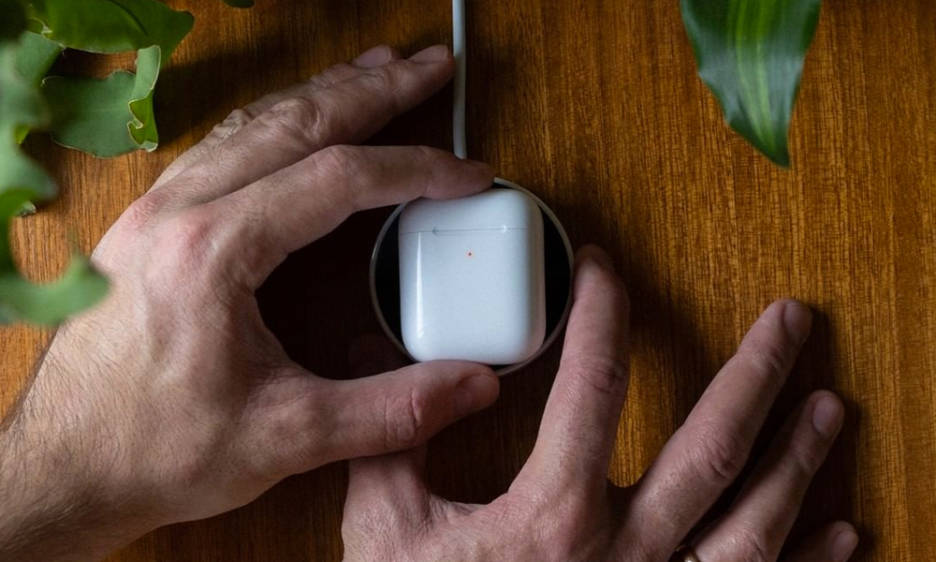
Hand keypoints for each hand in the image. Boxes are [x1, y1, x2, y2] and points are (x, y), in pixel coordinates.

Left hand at [0, 45, 500, 560]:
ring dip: (324, 93)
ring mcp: (157, 209)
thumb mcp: (286, 438)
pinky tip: (299, 118)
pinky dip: (278, 120)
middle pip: (297, 123)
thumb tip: (473, 384)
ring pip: (256, 123)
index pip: (338, 178)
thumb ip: (390, 409)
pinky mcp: (149, 224)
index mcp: (214, 251)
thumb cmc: (155, 451)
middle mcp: (179, 211)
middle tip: (430, 67)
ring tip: (377, 72)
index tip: (467, 173)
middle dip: (374, 91)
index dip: (416, 168)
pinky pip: (224, 145)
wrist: (63, 466)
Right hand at [342, 247, 857, 561]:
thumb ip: (395, 442)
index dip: (602, 316)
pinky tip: (838, 534)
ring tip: (829, 409)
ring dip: (798, 463)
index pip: (591, 389)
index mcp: (553, 520)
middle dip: (758, 377)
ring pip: (753, 527)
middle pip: (712, 452)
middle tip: (792, 322)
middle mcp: (624, 556)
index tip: (604, 270)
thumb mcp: (387, 533)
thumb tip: (386, 360)